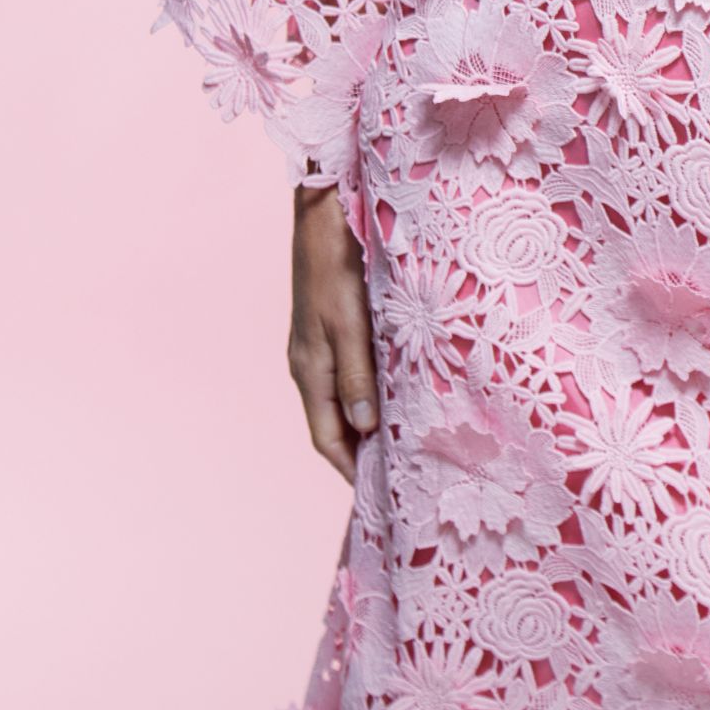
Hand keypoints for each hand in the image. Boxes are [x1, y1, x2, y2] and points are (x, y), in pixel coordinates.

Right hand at [289, 182, 378, 482]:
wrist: (324, 214)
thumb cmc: (335, 266)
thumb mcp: (349, 323)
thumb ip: (356, 376)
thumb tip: (364, 429)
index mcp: (309, 370)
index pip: (327, 438)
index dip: (350, 468)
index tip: (377, 495)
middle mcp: (310, 364)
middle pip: (334, 423)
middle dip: (360, 452)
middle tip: (397, 475)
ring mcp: (319, 345)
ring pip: (343, 398)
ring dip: (366, 423)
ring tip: (400, 442)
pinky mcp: (331, 326)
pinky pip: (349, 373)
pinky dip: (368, 392)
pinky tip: (393, 391)